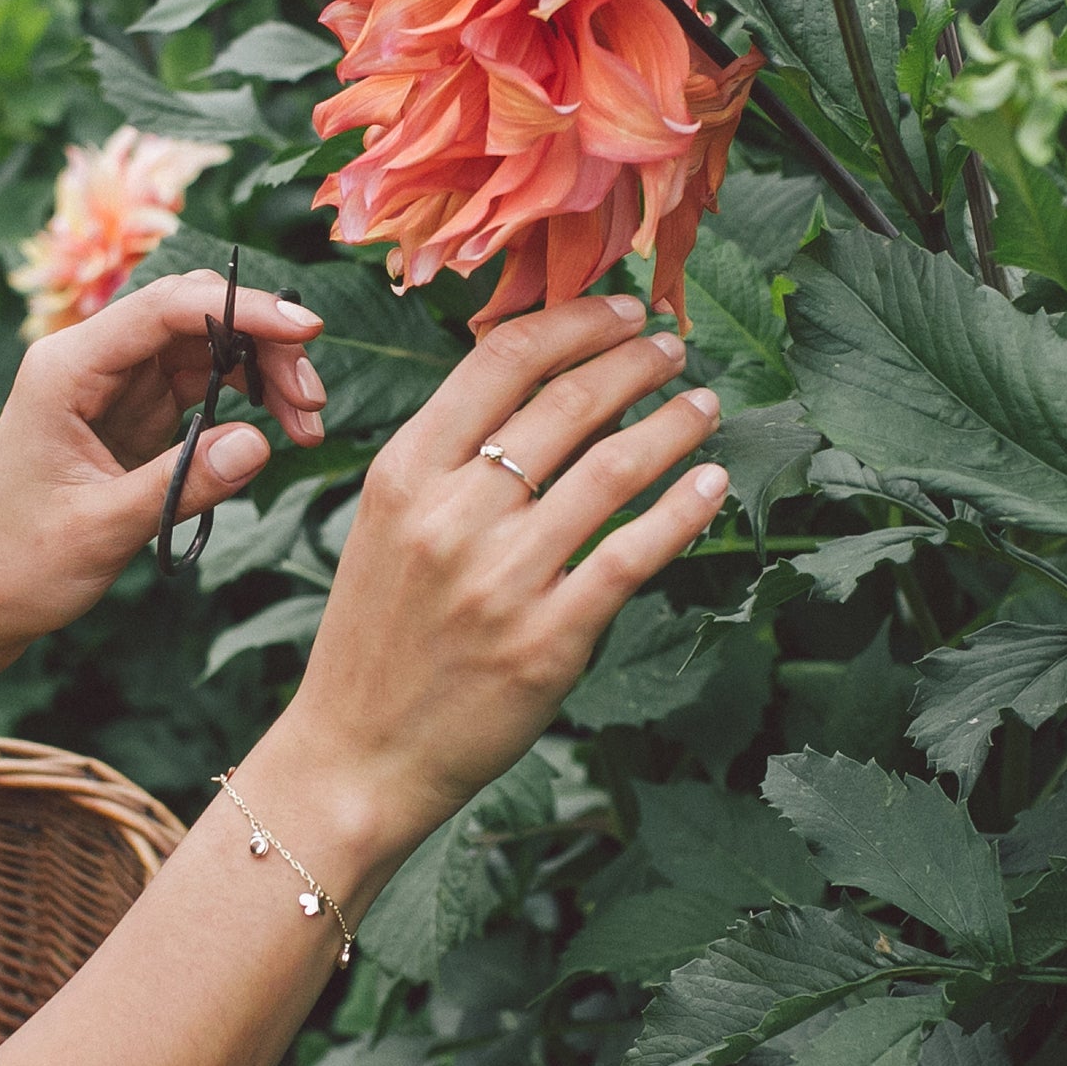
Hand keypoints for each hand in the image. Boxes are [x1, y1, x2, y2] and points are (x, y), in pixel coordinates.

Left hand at [0, 270, 327, 656]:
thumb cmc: (17, 566)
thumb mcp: (101, 530)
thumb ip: (181, 484)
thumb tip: (261, 444)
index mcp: (65, 368)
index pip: (167, 308)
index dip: (244, 310)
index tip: (308, 333)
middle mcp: (88, 362)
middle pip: (194, 318)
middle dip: (264, 346)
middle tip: (312, 406)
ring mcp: (111, 388)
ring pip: (206, 351)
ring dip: (262, 376)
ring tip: (307, 426)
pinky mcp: (129, 418)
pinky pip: (199, 390)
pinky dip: (243, 405)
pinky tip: (274, 435)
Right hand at [271, 296, 726, 882]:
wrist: (356, 754)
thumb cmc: (375, 639)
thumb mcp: (384, 527)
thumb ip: (446, 462)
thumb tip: (537, 388)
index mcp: (401, 475)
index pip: (500, 361)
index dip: (577, 322)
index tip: (624, 311)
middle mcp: (449, 517)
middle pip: (566, 404)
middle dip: (636, 362)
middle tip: (674, 349)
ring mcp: (500, 579)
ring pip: (611, 470)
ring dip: (673, 425)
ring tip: (703, 405)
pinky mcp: (547, 640)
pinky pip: (634, 555)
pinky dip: (684, 509)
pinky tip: (710, 483)